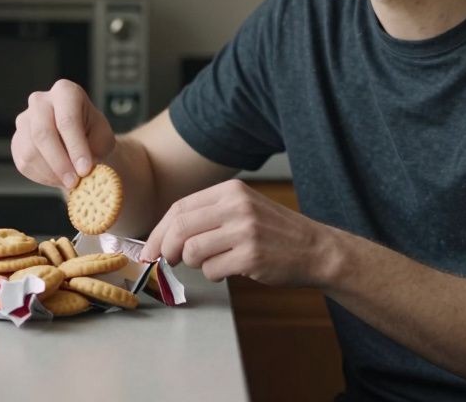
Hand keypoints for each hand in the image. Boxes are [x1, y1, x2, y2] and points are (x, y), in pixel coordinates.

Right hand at [10, 79, 115, 189]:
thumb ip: (95, 149)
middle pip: (42, 133)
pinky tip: (58, 177)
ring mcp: (24, 120)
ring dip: (52, 173)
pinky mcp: (17, 141)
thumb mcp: (103, 137)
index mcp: (65, 92)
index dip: (76, 147)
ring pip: (31, 151)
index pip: (67, 120)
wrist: (81, 140)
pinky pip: (24, 163)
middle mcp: (40, 101)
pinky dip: (43, 177)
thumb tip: (84, 169)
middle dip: (60, 163)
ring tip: (70, 181)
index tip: (85, 169)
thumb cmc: (93, 135)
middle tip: (74, 182)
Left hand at [142, 180, 332, 285]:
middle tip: (167, 261)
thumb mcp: (243, 208)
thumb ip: (208, 215)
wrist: (314, 248)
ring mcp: (245, 231)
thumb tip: (164, 235)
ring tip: (212, 262)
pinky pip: (212, 270)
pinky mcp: (251, 256)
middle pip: (180, 228)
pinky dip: (213, 275)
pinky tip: (228, 269)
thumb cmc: (274, 232)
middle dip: (166, 249)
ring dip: (195, 264)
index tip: (150, 248)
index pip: (179, 208)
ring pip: (193, 251)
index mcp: (231, 190)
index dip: (159, 231)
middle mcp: (237, 206)